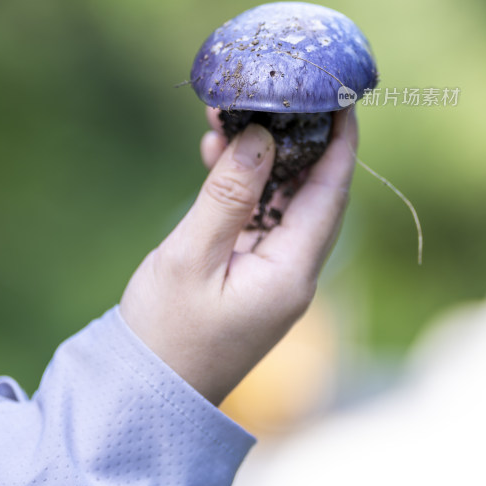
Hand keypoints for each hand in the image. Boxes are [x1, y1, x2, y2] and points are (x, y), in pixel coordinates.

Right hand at [120, 106, 357, 405]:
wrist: (145, 390)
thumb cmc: (166, 332)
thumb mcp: (191, 257)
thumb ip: (228, 195)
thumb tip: (261, 137)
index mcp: (292, 271)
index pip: (331, 194)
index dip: (340, 143)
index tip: (340, 98)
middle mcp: (293, 270)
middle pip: (309, 191)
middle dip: (292, 140)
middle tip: (271, 94)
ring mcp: (272, 272)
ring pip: (280, 200)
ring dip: (261, 159)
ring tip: (231, 116)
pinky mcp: (249, 272)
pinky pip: (256, 216)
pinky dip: (242, 185)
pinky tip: (218, 155)